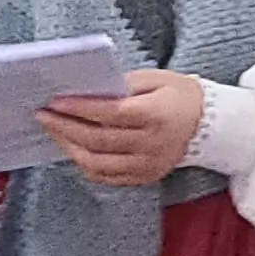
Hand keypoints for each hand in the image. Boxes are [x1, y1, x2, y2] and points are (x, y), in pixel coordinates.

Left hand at [35, 68, 207, 188]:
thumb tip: (86, 91)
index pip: (110, 114)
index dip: (79, 108)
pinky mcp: (145, 177)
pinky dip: (85, 164)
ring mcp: (148, 165)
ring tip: (54, 131)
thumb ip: (121, 85)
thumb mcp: (154, 79)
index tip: (54, 102)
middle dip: (65, 127)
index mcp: (157, 115)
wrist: (210, 125)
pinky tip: (72, 148)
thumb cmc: (179, 95)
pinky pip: (106, 176)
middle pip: (99, 140)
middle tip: (44, 115)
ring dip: (70, 147)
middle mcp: (152, 144)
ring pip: (98, 163)